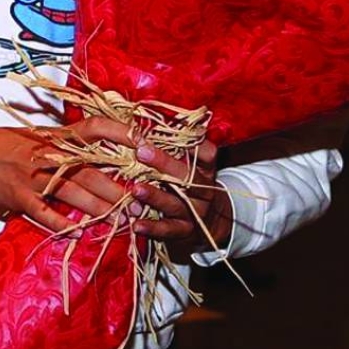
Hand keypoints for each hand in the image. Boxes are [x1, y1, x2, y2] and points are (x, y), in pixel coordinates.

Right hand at [0, 116, 138, 235]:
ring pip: (73, 193)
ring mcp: (33, 176)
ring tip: (121, 222)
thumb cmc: (7, 144)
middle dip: (118, 189)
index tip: (144, 144)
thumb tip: (106, 154)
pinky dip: (61, 224)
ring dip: (99, 210)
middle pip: (91, 170)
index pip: (95, 128)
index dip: (121, 133)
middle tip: (141, 204)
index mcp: (57, 137)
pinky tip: (77, 234)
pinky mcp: (17, 197)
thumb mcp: (39, 137)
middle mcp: (48, 154)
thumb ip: (68, 146)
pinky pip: (43, 213)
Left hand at [128, 139, 232, 257]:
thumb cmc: (191, 182)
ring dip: (155, 196)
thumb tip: (155, 115)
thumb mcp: (193, 162)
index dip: (191, 142)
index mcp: (206, 168)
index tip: (166, 129)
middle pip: (188, 176)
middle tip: (141, 151)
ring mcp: (196, 213)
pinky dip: (152, 228)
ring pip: (176, 204)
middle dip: (165, 163)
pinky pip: (169, 231)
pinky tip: (136, 224)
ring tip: (136, 189)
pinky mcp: (185, 233)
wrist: (213, 222)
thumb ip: (179, 143)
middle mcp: (205, 190)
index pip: (207, 153)